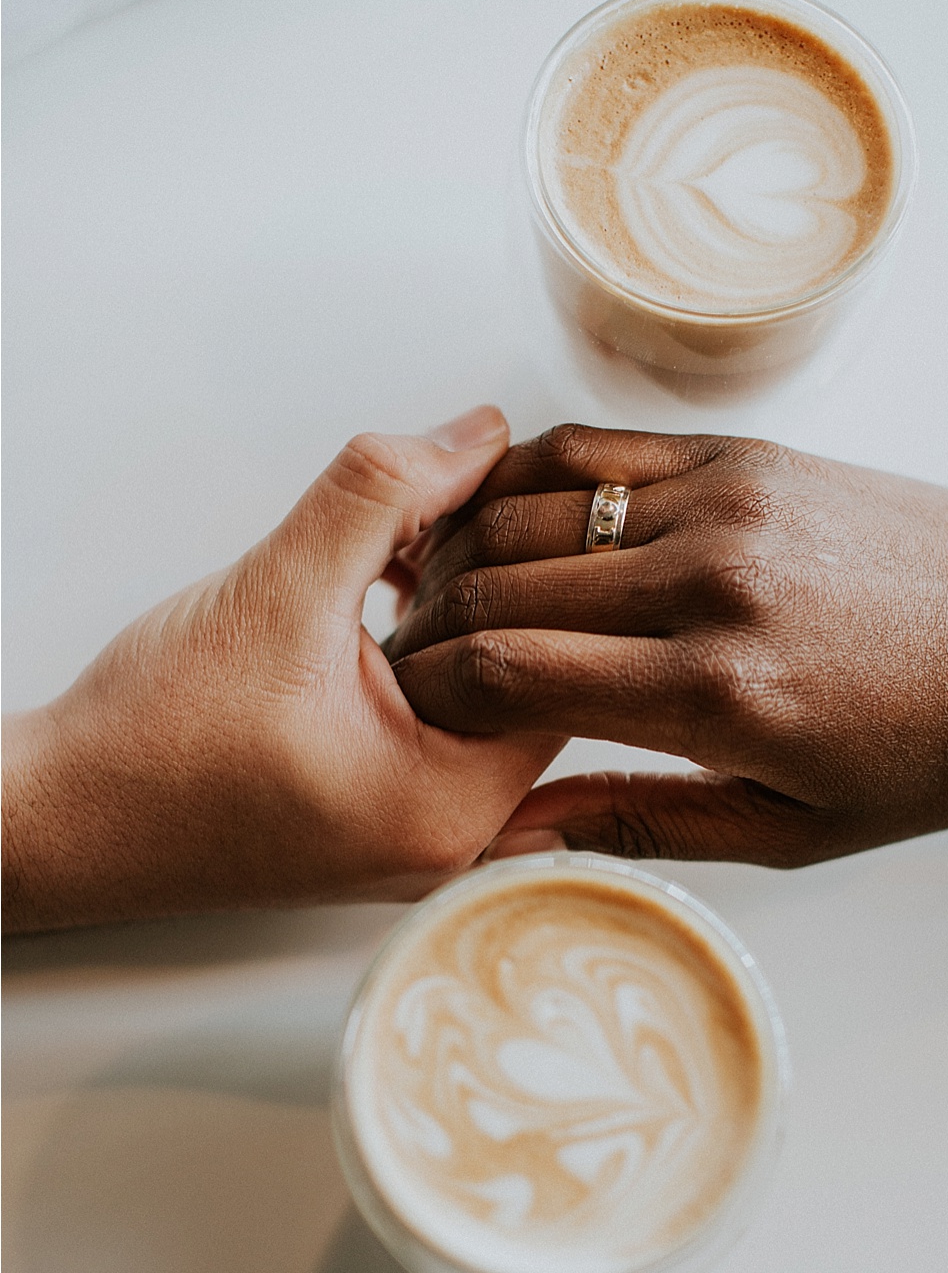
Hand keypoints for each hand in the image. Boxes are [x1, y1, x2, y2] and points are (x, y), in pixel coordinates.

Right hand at [2, 407, 565, 930]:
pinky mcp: (397, 817)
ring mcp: (432, 837)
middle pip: (543, 682)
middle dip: (502, 590)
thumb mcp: (276, 590)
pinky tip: (388, 591)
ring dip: (464, 613)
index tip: (488, 507)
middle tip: (446, 521)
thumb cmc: (147, 738)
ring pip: (498, 695)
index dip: (535, 572)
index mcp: (453, 806)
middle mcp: (461, 838)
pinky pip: (454, 721)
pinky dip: (434, 652)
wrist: (58, 817)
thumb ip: (384, 496)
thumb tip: (481, 433)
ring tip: (403, 555)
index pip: (565, 666)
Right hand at [385, 425, 947, 866]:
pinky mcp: (751, 452)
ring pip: (534, 507)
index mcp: (720, 693)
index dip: (430, 693)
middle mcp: (713, 583)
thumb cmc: (927, 748)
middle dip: (429, 626)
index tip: (406, 710)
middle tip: (404, 656)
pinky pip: (600, 444)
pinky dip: (528, 475)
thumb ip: (640, 823)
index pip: (509, 673)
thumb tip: (506, 832)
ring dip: (462, 548)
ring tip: (439, 591)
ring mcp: (731, 503)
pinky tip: (499, 512)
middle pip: (502, 587)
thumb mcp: (792, 826)